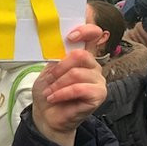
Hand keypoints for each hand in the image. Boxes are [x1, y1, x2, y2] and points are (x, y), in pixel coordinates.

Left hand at [31, 24, 107, 145]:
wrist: (47, 116)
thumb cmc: (48, 92)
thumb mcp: (47, 71)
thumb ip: (57, 57)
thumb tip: (58, 42)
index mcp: (82, 57)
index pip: (93, 35)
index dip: (86, 30)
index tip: (70, 35)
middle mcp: (93, 66)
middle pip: (80, 55)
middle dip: (59, 67)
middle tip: (49, 79)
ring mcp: (98, 81)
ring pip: (77, 73)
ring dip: (58, 83)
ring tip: (49, 93)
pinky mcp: (99, 95)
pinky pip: (80, 88)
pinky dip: (63, 93)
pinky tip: (54, 98)